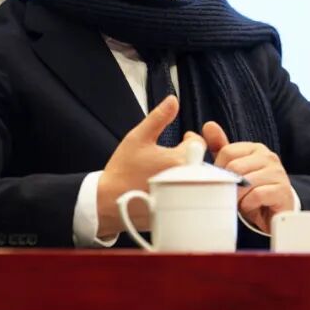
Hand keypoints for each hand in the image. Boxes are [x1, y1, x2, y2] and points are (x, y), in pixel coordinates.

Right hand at [96, 96, 199, 236]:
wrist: (109, 202)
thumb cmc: (123, 170)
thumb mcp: (138, 137)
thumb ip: (159, 117)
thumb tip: (173, 100)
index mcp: (179, 158)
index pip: (198, 143)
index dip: (188, 140)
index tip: (178, 142)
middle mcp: (186, 179)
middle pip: (199, 162)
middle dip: (188, 157)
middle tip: (169, 158)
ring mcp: (183, 196)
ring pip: (195, 179)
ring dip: (187, 173)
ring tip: (166, 173)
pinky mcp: (179, 210)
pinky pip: (189, 196)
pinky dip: (183, 191)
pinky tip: (165, 189)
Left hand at [202, 121, 294, 233]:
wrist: (274, 211)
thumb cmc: (252, 188)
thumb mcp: (235, 166)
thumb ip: (221, 147)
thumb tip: (208, 126)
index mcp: (255, 148)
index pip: (227, 152)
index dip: (219, 169)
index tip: (221, 180)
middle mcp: (268, 157)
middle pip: (235, 167)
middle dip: (228, 184)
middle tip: (230, 194)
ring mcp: (278, 173)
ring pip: (245, 182)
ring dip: (238, 197)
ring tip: (241, 201)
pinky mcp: (282, 191)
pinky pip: (256, 195)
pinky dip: (248, 205)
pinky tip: (251, 206)